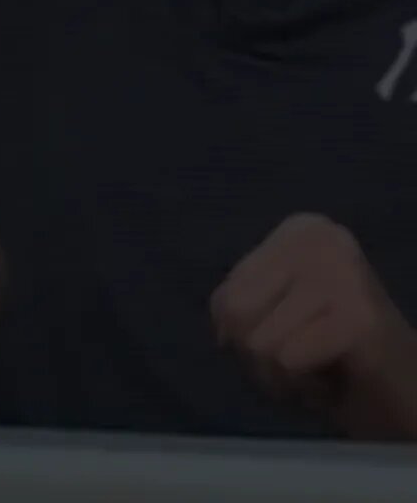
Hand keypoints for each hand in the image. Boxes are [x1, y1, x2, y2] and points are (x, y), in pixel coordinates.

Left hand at [211, 213, 416, 435]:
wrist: (401, 394)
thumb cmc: (328, 355)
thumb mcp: (267, 314)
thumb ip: (234, 303)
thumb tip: (226, 322)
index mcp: (299, 229)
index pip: (224, 296)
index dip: (245, 337)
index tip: (292, 336)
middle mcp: (321, 236)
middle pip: (236, 313)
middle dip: (258, 356)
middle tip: (304, 357)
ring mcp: (341, 271)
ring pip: (257, 341)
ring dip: (280, 375)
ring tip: (320, 365)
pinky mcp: (358, 315)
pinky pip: (286, 361)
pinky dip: (303, 385)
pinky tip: (334, 377)